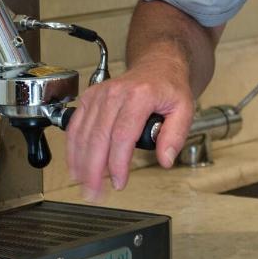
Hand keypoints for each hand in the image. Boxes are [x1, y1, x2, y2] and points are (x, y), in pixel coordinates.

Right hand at [65, 56, 194, 198]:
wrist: (157, 65)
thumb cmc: (168, 87)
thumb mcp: (184, 109)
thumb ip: (176, 135)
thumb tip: (165, 159)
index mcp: (139, 95)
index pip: (123, 134)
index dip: (117, 163)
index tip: (119, 182)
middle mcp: (115, 93)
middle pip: (98, 137)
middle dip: (94, 170)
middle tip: (95, 193)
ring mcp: (99, 94)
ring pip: (83, 134)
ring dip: (81, 164)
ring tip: (86, 186)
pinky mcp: (88, 98)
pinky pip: (75, 126)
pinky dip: (73, 149)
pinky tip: (76, 167)